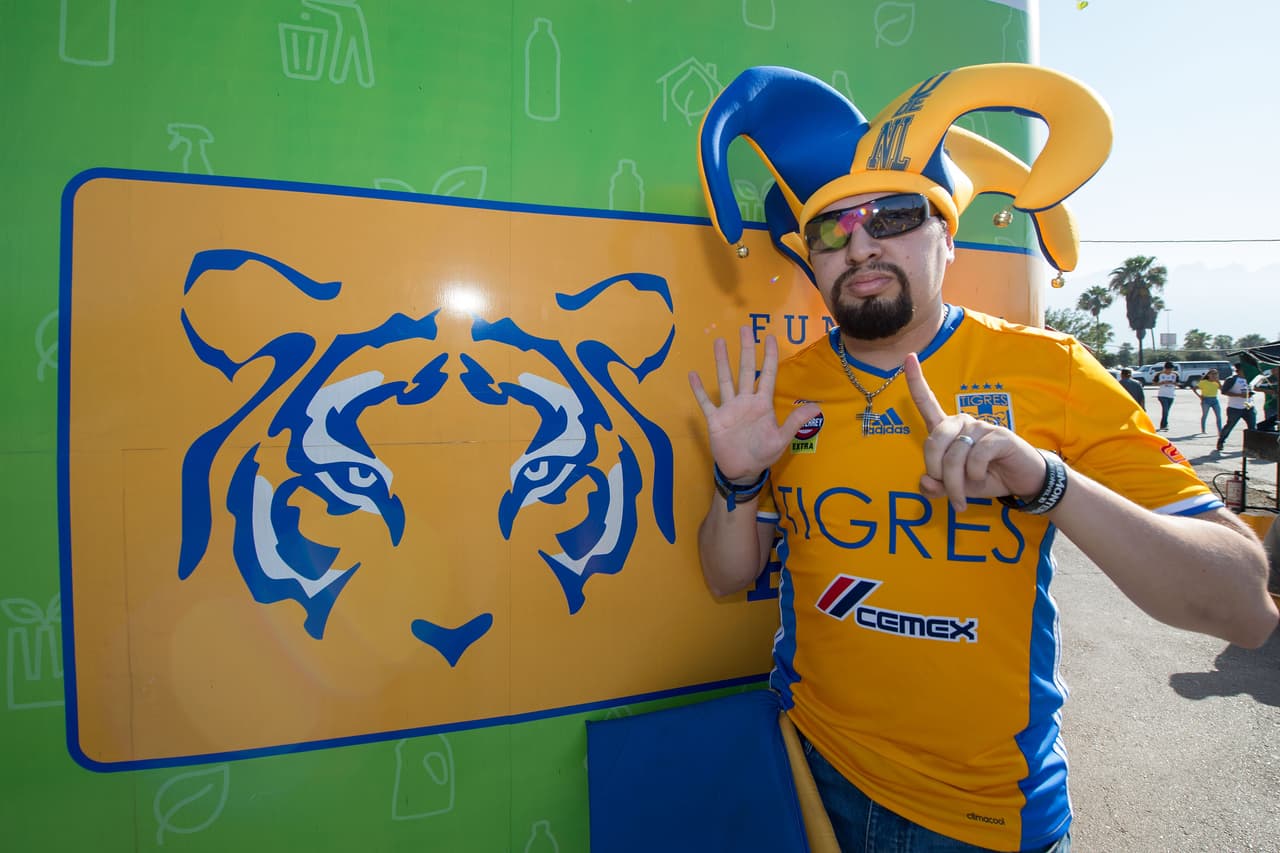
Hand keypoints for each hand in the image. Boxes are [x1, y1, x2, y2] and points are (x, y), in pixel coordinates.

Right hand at [688, 327, 820, 481]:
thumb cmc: (762, 455)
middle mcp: (745, 401)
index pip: (768, 374)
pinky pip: (706, 401)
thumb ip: (795, 422)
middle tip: (744, 328)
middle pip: (746, 370)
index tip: (769, 337)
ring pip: (725, 380)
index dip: (769, 356)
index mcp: (762, 404)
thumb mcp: (781, 439)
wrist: (742, 471)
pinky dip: (699, 389)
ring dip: (722, 361)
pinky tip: (693, 374)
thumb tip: (817, 408)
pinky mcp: (715, 418)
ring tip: (719, 342)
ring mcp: (729, 408)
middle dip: (746, 349)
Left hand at [903, 352, 1047, 511]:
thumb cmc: (986, 477)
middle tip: (949, 493)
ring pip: (954, 455)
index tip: (907, 357)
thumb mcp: (957, 488)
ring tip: (963, 498)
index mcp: (949, 429)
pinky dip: (975, 475)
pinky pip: (975, 457)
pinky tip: (983, 477)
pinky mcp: (998, 435)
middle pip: (934, 442)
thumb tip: (925, 481)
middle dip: (937, 474)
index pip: (928, 402)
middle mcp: (962, 422)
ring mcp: (981, 426)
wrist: (1023, 482)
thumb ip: (937, 486)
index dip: (916, 381)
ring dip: (956, 483)